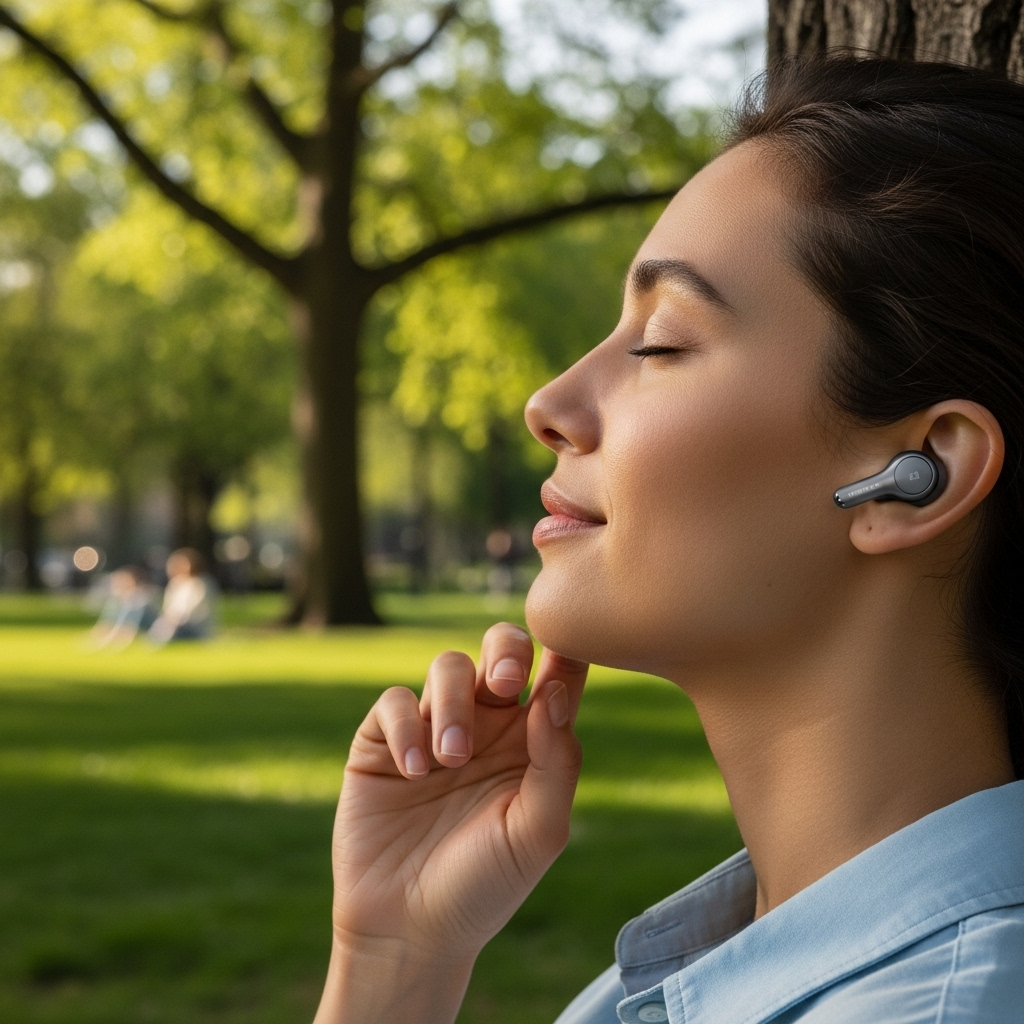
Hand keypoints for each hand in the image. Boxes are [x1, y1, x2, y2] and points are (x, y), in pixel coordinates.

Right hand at [316, 623, 587, 1022]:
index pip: (558, 676)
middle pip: (502, 648)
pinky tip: (415, 771)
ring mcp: (434, 727)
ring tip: (452, 759)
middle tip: (505, 681)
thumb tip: (554, 693)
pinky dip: (406, 726)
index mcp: (533, 740)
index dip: (568, 649)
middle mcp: (488, 725)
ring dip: (452, 703)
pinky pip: (394, 701)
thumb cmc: (486, 884)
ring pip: (448, 667)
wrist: (409, 931)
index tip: (569, 648)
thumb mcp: (537, 832)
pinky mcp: (383, 740)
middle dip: (505, 650)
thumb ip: (557, 763)